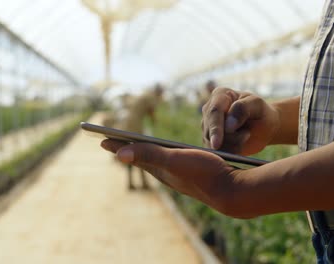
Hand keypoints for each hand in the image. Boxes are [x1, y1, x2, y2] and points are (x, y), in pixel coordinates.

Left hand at [101, 139, 245, 216]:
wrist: (232, 190)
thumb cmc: (204, 172)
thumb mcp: (174, 159)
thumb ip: (148, 154)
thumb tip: (118, 154)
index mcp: (159, 169)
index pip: (132, 154)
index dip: (116, 145)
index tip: (101, 138)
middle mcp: (165, 174)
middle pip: (140, 158)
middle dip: (126, 148)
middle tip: (112, 142)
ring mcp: (177, 175)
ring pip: (154, 161)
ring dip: (141, 152)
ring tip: (134, 146)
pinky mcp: (189, 174)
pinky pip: (168, 163)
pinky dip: (159, 156)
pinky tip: (165, 156)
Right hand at [202, 88, 279, 154]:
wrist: (263, 127)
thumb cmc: (261, 112)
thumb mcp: (257, 105)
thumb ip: (243, 109)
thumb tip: (228, 126)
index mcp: (220, 95)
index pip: (214, 111)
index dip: (215, 128)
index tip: (217, 144)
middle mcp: (209, 109)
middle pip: (210, 129)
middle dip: (230, 137)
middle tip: (247, 134)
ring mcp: (207, 126)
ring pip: (211, 142)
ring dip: (231, 145)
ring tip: (246, 135)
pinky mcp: (210, 140)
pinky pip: (215, 152)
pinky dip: (230, 152)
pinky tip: (240, 145)